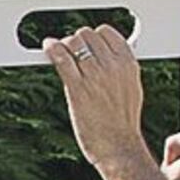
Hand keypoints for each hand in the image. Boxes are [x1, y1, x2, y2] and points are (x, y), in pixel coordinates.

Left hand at [42, 25, 154, 172]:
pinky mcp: (77, 88)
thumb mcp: (131, 88)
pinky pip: (61, 59)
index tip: (86, 44)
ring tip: (60, 54)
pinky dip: (52, 50)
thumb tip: (108, 56)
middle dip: (76, 41)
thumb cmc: (122, 122)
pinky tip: (48, 49)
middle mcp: (113, 67)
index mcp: (128, 65)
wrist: (119, 147)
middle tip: (71, 53)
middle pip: (87, 35)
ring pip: (73, 42)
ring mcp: (95, 76)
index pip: (106, 32)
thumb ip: (120, 69)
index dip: (93, 36)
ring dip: (63, 46)